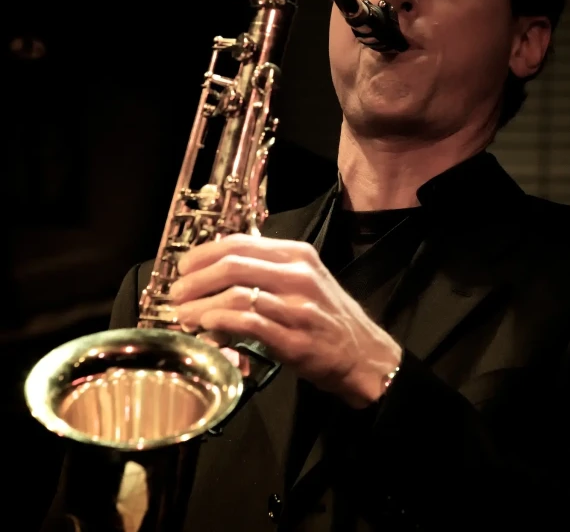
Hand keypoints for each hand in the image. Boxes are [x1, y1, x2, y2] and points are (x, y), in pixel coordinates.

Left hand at [170, 234, 402, 408]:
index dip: (203, 254)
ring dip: (201, 305)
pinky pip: (248, 324)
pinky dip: (220, 323)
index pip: (239, 242)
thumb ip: (268, 271)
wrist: (364, 355)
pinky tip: (207, 329)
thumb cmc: (328, 318)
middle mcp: (298, 275)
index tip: (183, 268)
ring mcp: (298, 306)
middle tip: (177, 294)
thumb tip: (218, 270)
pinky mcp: (295, 338)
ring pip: (236, 293)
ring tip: (185, 316)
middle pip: (233, 264)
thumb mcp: (304, 281)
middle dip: (195, 279)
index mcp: (298, 255)